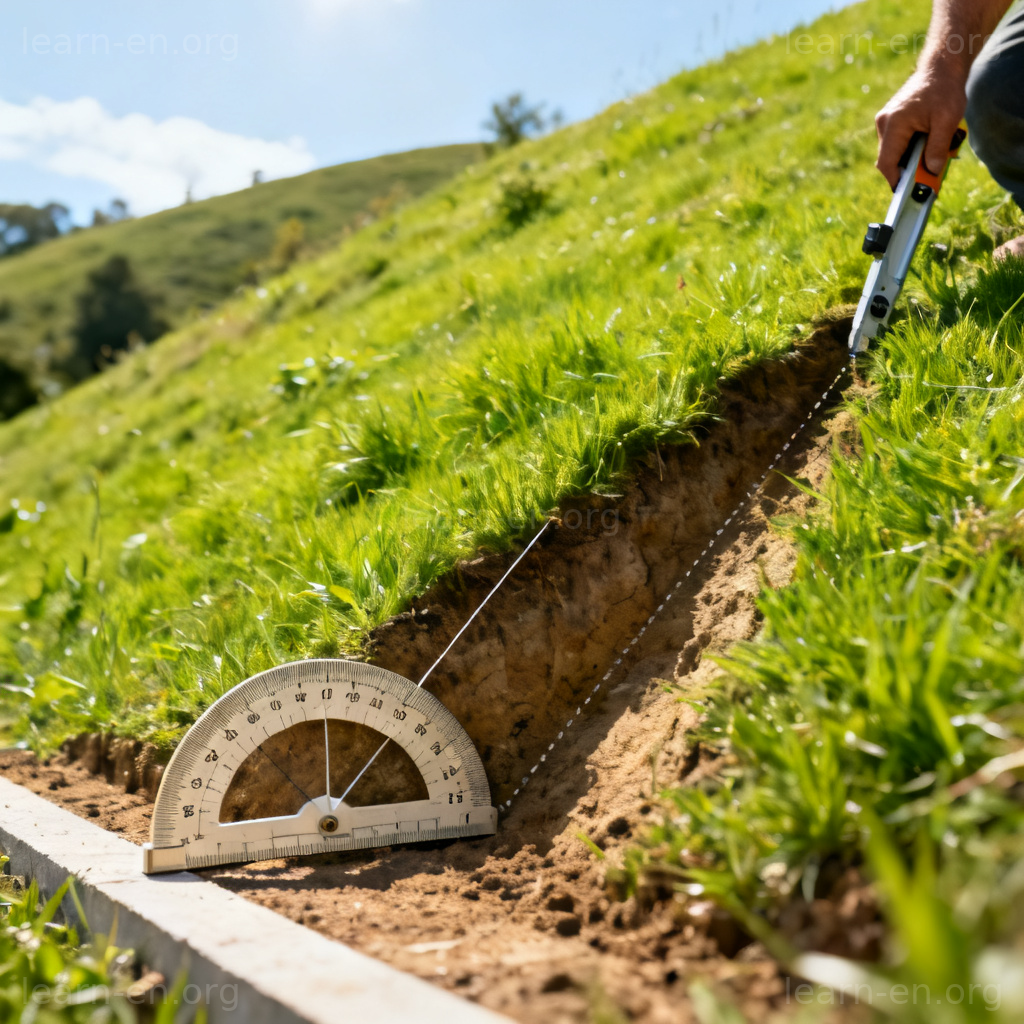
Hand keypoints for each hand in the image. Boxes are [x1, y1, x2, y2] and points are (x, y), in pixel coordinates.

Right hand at [875, 62, 966, 188]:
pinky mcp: (891, 120)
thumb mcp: (947, 120)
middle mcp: (884, 123)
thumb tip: (931, 172)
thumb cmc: (945, 90)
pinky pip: (897, 142)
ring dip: (910, 158)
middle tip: (927, 174)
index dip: (896, 180)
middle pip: (889, 159)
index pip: (886, 163)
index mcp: (893, 124)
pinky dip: (910, 148)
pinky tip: (927, 141)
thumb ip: (938, 148)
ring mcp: (885, 121)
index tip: (907, 191)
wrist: (941, 66)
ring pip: (893, 151)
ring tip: (931, 151)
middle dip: (906, 169)